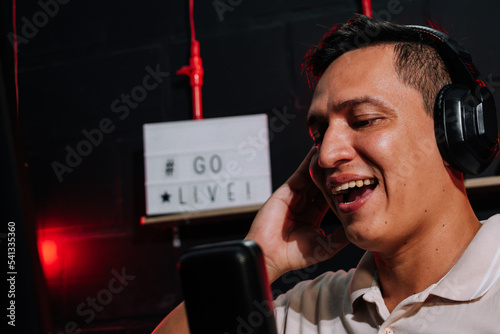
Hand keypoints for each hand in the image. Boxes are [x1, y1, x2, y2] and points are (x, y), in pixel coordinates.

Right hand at [245, 147, 349, 282]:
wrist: (271, 254)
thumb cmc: (294, 255)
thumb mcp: (326, 246)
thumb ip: (341, 236)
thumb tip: (358, 228)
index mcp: (314, 216)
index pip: (331, 197)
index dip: (343, 188)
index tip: (357, 177)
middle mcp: (306, 204)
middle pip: (323, 184)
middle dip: (334, 172)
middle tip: (349, 157)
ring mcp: (296, 196)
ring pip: (313, 176)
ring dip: (324, 164)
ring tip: (337, 150)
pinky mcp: (287, 190)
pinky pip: (301, 173)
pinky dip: (309, 162)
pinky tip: (319, 152)